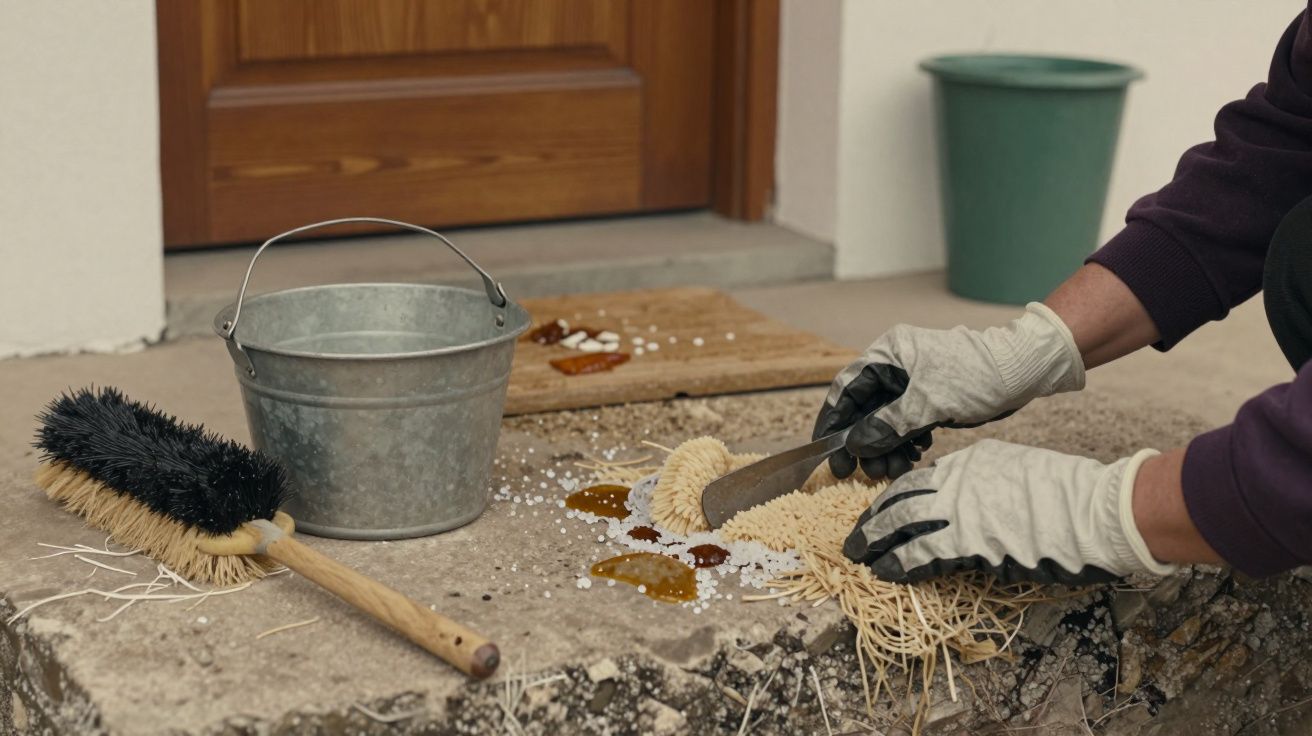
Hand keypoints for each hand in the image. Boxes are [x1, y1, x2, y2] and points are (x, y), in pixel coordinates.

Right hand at [814, 303, 1083, 479]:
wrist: (1022, 370)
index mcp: (887, 355)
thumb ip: (886, 425)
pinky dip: (905, 443)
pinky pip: (905, 425)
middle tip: (863, 472)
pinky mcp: (929, 399)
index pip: (845, 389)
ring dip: (885, 448)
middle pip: (863, 409)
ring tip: (892, 470)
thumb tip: (855, 445)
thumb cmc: (975, 376)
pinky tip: (913, 457)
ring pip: (884, 421)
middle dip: (863, 443)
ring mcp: (912, 384)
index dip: (833, 422)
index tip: (827, 452)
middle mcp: (894, 367)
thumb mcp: (926, 404)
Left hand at [842, 440, 1177, 584]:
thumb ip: (984, 484)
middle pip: (899, 498)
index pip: (917, 479)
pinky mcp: (969, 542)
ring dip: (874, 542)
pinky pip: (920, 553)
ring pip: (900, 524)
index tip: (879, 513)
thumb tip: (966, 506)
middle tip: (854, 537)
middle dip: (872, 519)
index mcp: (969, 460)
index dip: (892, 499)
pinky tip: (884, 571)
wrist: (1099, 510)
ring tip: (857, 556)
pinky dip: (898, 564)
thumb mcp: (1016, 471)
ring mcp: (961, 509)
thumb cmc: (1070, 494)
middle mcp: (957, 479)